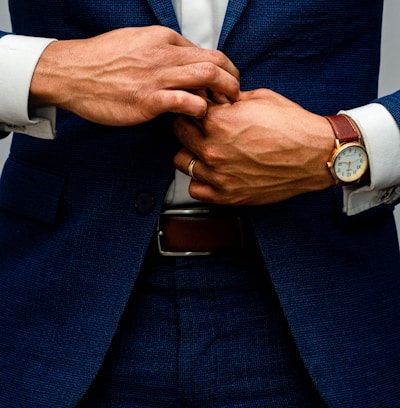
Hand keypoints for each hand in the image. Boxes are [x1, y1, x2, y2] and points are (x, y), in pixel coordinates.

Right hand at [29, 26, 239, 125]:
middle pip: (214, 61)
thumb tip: (181, 61)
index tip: (225, 81)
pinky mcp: (149, 100)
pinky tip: (200, 116)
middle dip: (233, 78)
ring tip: (228, 106)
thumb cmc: (100, 60)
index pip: (204, 51)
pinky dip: (201, 110)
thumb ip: (160, 50)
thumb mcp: (134, 42)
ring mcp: (157, 77)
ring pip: (207, 78)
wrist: (72, 73)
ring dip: (225, 93)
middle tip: (236, 93)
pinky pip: (187, 102)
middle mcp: (164, 54)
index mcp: (162, 38)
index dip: (221, 68)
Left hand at [173, 89, 335, 204]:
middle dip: (189, 125)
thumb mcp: (259, 99)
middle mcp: (213, 150)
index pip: (185, 109)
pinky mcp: (227, 195)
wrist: (315, 155)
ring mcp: (218, 175)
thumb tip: (213, 98)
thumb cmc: (292, 126)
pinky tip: (212, 172)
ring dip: (190, 153)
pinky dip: (200, 180)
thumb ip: (228, 100)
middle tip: (201, 126)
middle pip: (179, 133)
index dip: (193, 106)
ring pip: (181, 161)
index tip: (199, 108)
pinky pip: (195, 189)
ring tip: (206, 150)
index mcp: (218, 122)